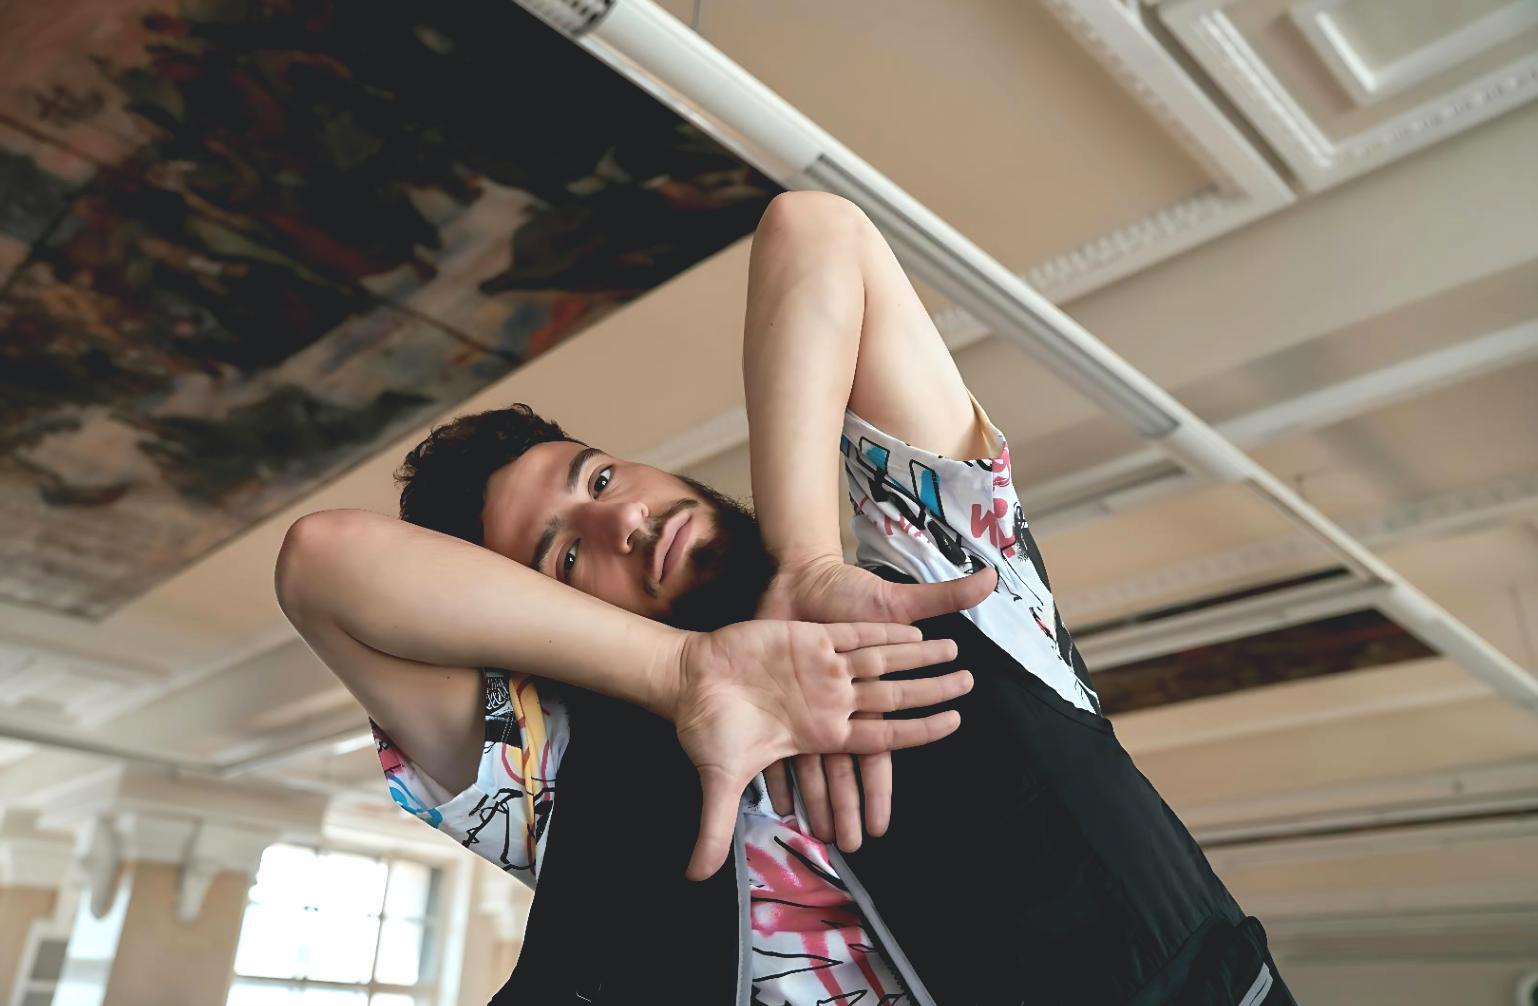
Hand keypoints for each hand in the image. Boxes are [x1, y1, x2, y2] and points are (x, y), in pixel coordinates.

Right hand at [671, 619, 972, 879]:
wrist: (685, 678)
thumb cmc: (706, 727)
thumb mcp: (718, 779)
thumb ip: (716, 825)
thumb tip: (697, 877)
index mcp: (821, 734)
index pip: (883, 738)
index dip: (920, 730)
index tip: (955, 725)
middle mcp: (831, 701)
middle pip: (894, 697)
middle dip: (932, 692)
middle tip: (971, 688)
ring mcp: (822, 668)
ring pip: (883, 661)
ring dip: (918, 654)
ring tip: (956, 649)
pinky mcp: (808, 639)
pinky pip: (854, 635)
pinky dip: (883, 630)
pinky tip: (914, 624)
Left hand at [758, 557, 995, 849]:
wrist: (799, 575)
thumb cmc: (850, 590)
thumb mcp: (895, 597)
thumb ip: (943, 596)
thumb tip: (993, 579)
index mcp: (868, 693)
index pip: (881, 750)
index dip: (880, 788)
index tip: (883, 826)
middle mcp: (838, 706)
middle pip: (846, 767)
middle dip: (850, 805)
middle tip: (852, 846)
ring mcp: (806, 703)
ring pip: (813, 763)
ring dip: (816, 799)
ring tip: (816, 835)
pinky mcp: (779, 696)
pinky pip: (777, 737)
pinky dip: (778, 772)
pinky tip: (778, 806)